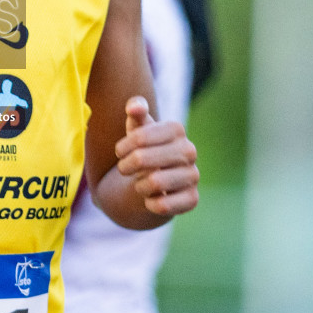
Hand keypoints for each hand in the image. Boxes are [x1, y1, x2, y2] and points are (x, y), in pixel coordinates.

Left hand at [114, 97, 198, 218]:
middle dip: (126, 166)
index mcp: (176, 129)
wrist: (156, 180)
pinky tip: (151, 199)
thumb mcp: (137, 129)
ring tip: (139, 184)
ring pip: (153, 182)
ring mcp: (193, 175)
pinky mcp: (192, 199)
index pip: (139, 137)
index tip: (119, 152)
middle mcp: (189, 150)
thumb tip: (134, 107)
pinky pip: (164, 205)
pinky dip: (150, 204)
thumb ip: (135, 112)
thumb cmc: (144, 149)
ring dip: (139, 186)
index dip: (122, 147)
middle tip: (124, 169)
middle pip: (142, 159)